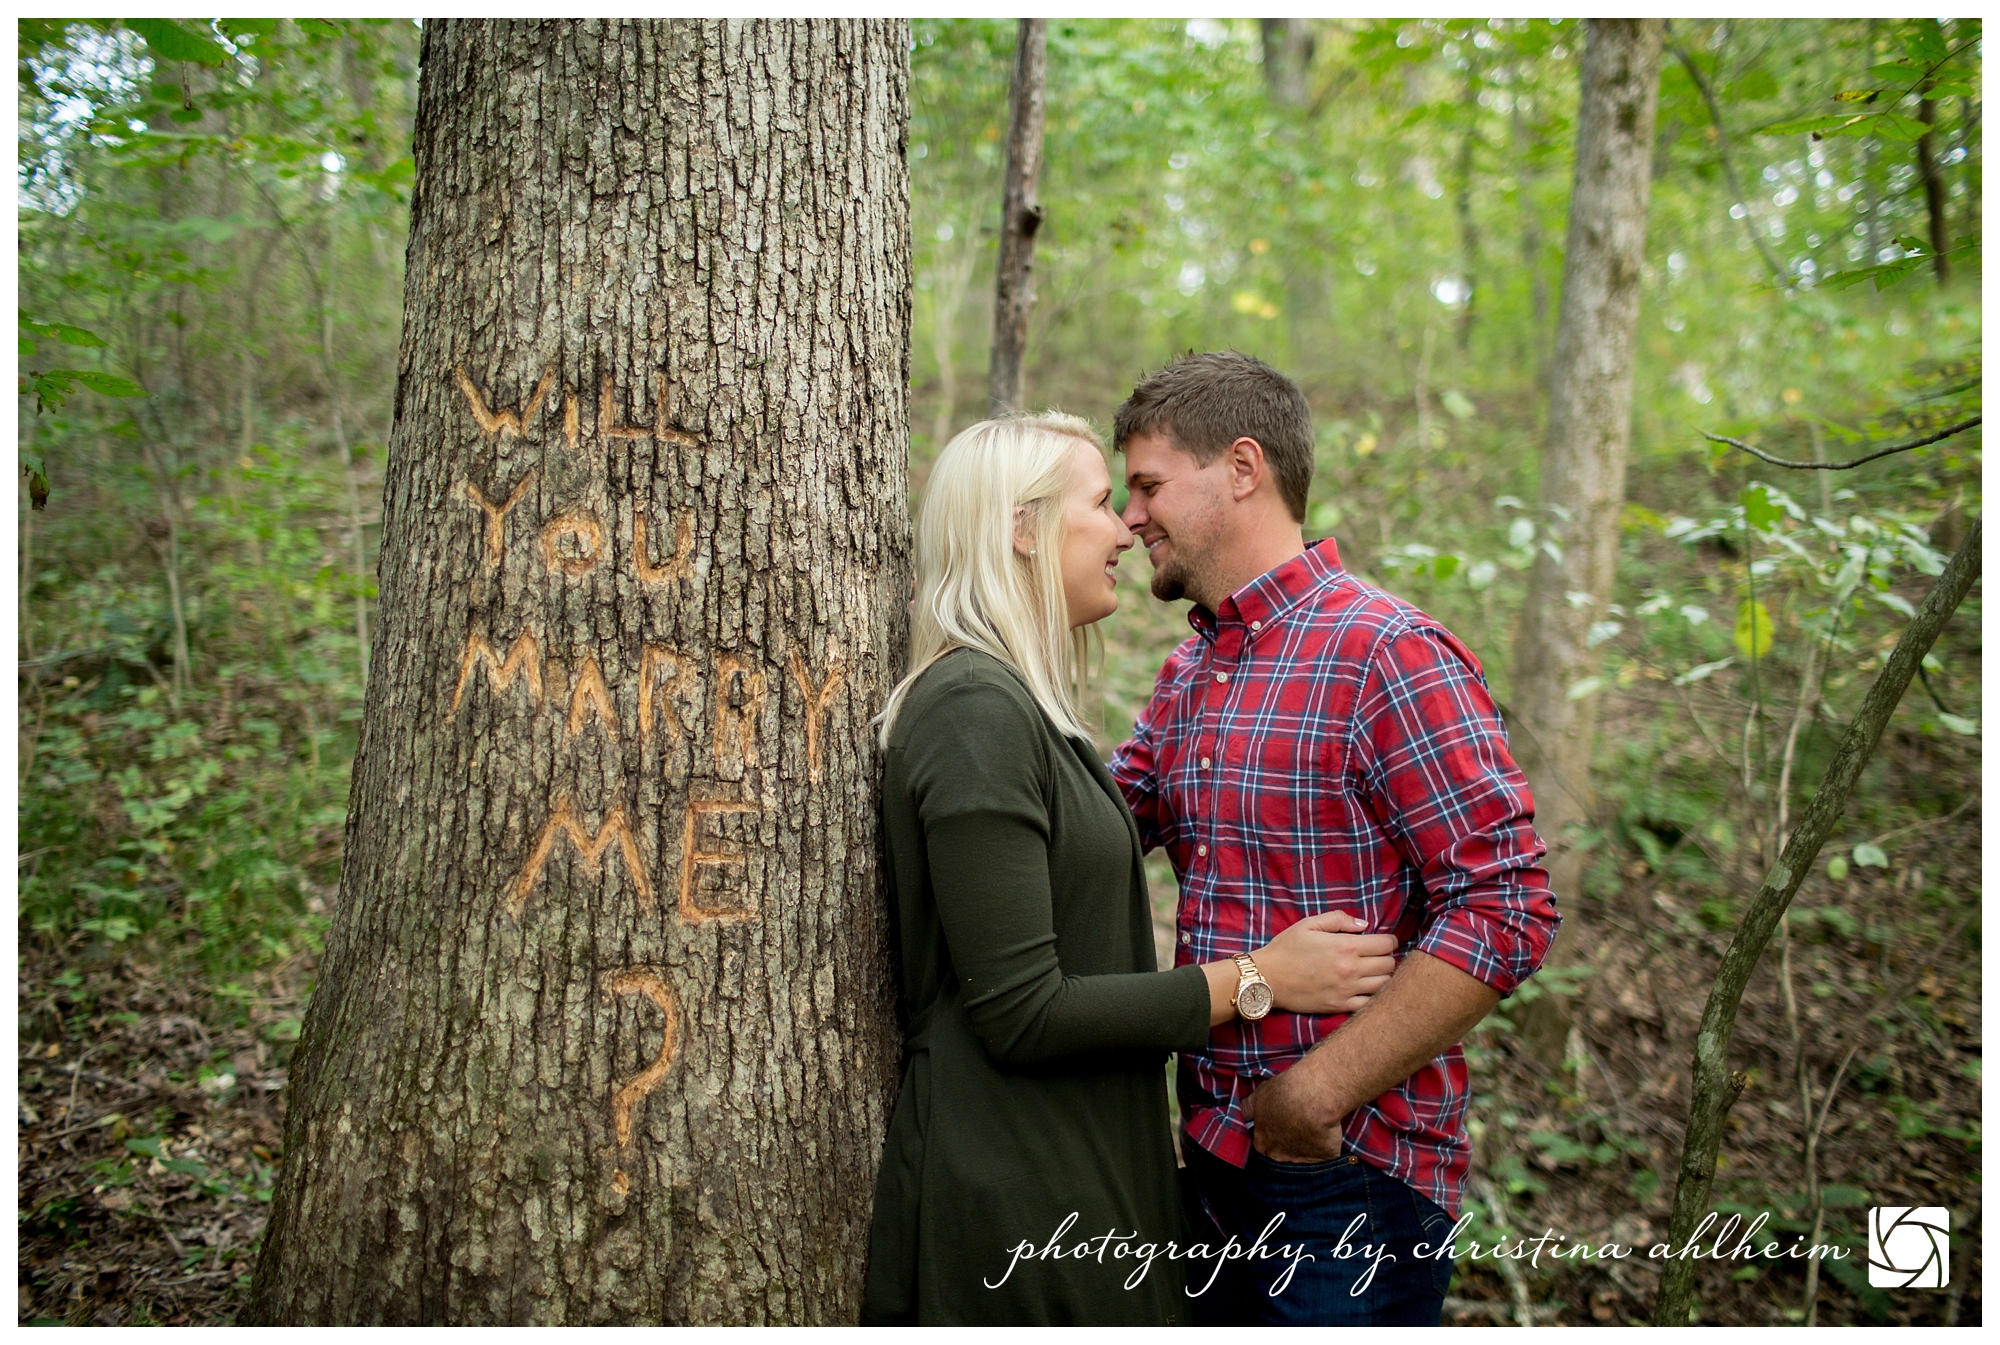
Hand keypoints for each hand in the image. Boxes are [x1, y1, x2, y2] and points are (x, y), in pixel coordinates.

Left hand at [1243, 1062, 1343, 1162]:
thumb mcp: (1259, 1095)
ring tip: (1313, 1132)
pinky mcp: (1323, 1159)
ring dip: (1307, 1151)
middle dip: (1287, 1148)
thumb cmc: (1285, 1092)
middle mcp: (1279, 1155)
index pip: (1263, 1147)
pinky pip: (1326, 1159)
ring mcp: (1302, 1160)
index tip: (1279, 1129)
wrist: (1314, 1096)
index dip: (1271, 1138)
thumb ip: (1248, 1108)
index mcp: (1262, 1141)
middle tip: (1297, 1131)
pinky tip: (1329, 1136)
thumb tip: (1239, 1114)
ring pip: (1303, 1161)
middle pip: (1281, 1158)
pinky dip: (1327, 1150)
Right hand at [1252, 912, 1396, 1014]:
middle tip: (1378, 956)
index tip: (1384, 941)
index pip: (1386, 945)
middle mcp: (1350, 970)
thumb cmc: (1286, 948)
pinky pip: (1370, 1004)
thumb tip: (1365, 924)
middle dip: (1387, 957)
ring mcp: (1346, 990)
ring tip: (1374, 972)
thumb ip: (1339, 919)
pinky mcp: (1340, 1006)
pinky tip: (1366, 989)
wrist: (1266, 978)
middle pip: (1389, 965)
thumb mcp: (1309, 924)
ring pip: (1384, 985)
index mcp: (1345, 946)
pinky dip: (1374, 996)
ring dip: (1383, 977)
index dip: (1389, 941)